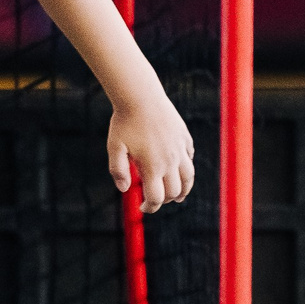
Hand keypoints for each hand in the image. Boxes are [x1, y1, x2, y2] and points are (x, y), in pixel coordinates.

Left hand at [108, 91, 195, 212]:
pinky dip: (186, 168)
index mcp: (152, 166)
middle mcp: (170, 160)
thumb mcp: (114, 147)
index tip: (144, 208)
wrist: (140, 95)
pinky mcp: (184, 137)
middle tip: (155, 199)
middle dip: (165, 200)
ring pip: (188, 178)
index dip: (151, 208)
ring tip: (179, 196)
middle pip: (174, 192)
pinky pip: (189, 158)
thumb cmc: (124, 122)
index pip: (157, 198)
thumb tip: (124, 190)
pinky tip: (179, 169)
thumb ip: (117, 171)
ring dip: (184, 190)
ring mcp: (180, 149)